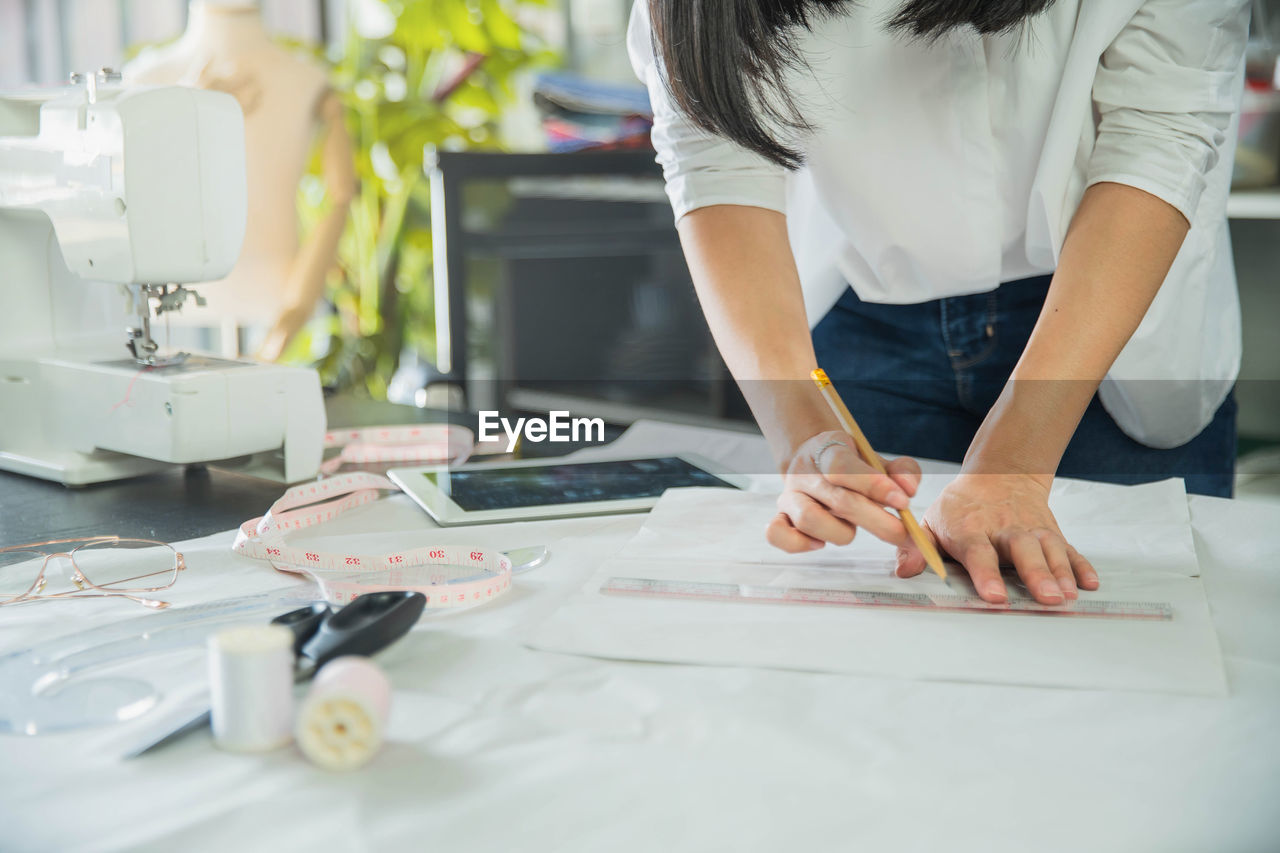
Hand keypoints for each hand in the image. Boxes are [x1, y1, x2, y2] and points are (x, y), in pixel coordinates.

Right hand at [767, 430, 922, 551]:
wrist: (814, 462)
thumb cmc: (853, 467)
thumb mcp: (878, 461)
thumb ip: (902, 471)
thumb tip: (907, 490)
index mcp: (828, 449)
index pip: (843, 466)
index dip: (874, 485)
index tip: (902, 502)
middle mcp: (804, 472)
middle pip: (837, 498)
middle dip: (876, 520)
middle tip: (900, 533)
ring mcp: (789, 496)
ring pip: (809, 520)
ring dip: (840, 532)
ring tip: (851, 529)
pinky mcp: (780, 517)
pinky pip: (776, 534)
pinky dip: (799, 543)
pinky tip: (820, 542)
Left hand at [896, 473, 1098, 604]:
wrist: (999, 474)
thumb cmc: (960, 508)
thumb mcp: (931, 522)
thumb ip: (918, 548)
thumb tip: (904, 571)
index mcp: (971, 529)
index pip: (978, 553)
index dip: (986, 575)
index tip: (994, 597)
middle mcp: (1005, 529)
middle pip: (1023, 551)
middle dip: (1037, 575)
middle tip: (1048, 599)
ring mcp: (1032, 529)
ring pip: (1050, 550)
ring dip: (1062, 573)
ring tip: (1069, 596)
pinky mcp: (1052, 532)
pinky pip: (1069, 549)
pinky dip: (1082, 565)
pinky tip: (1090, 583)